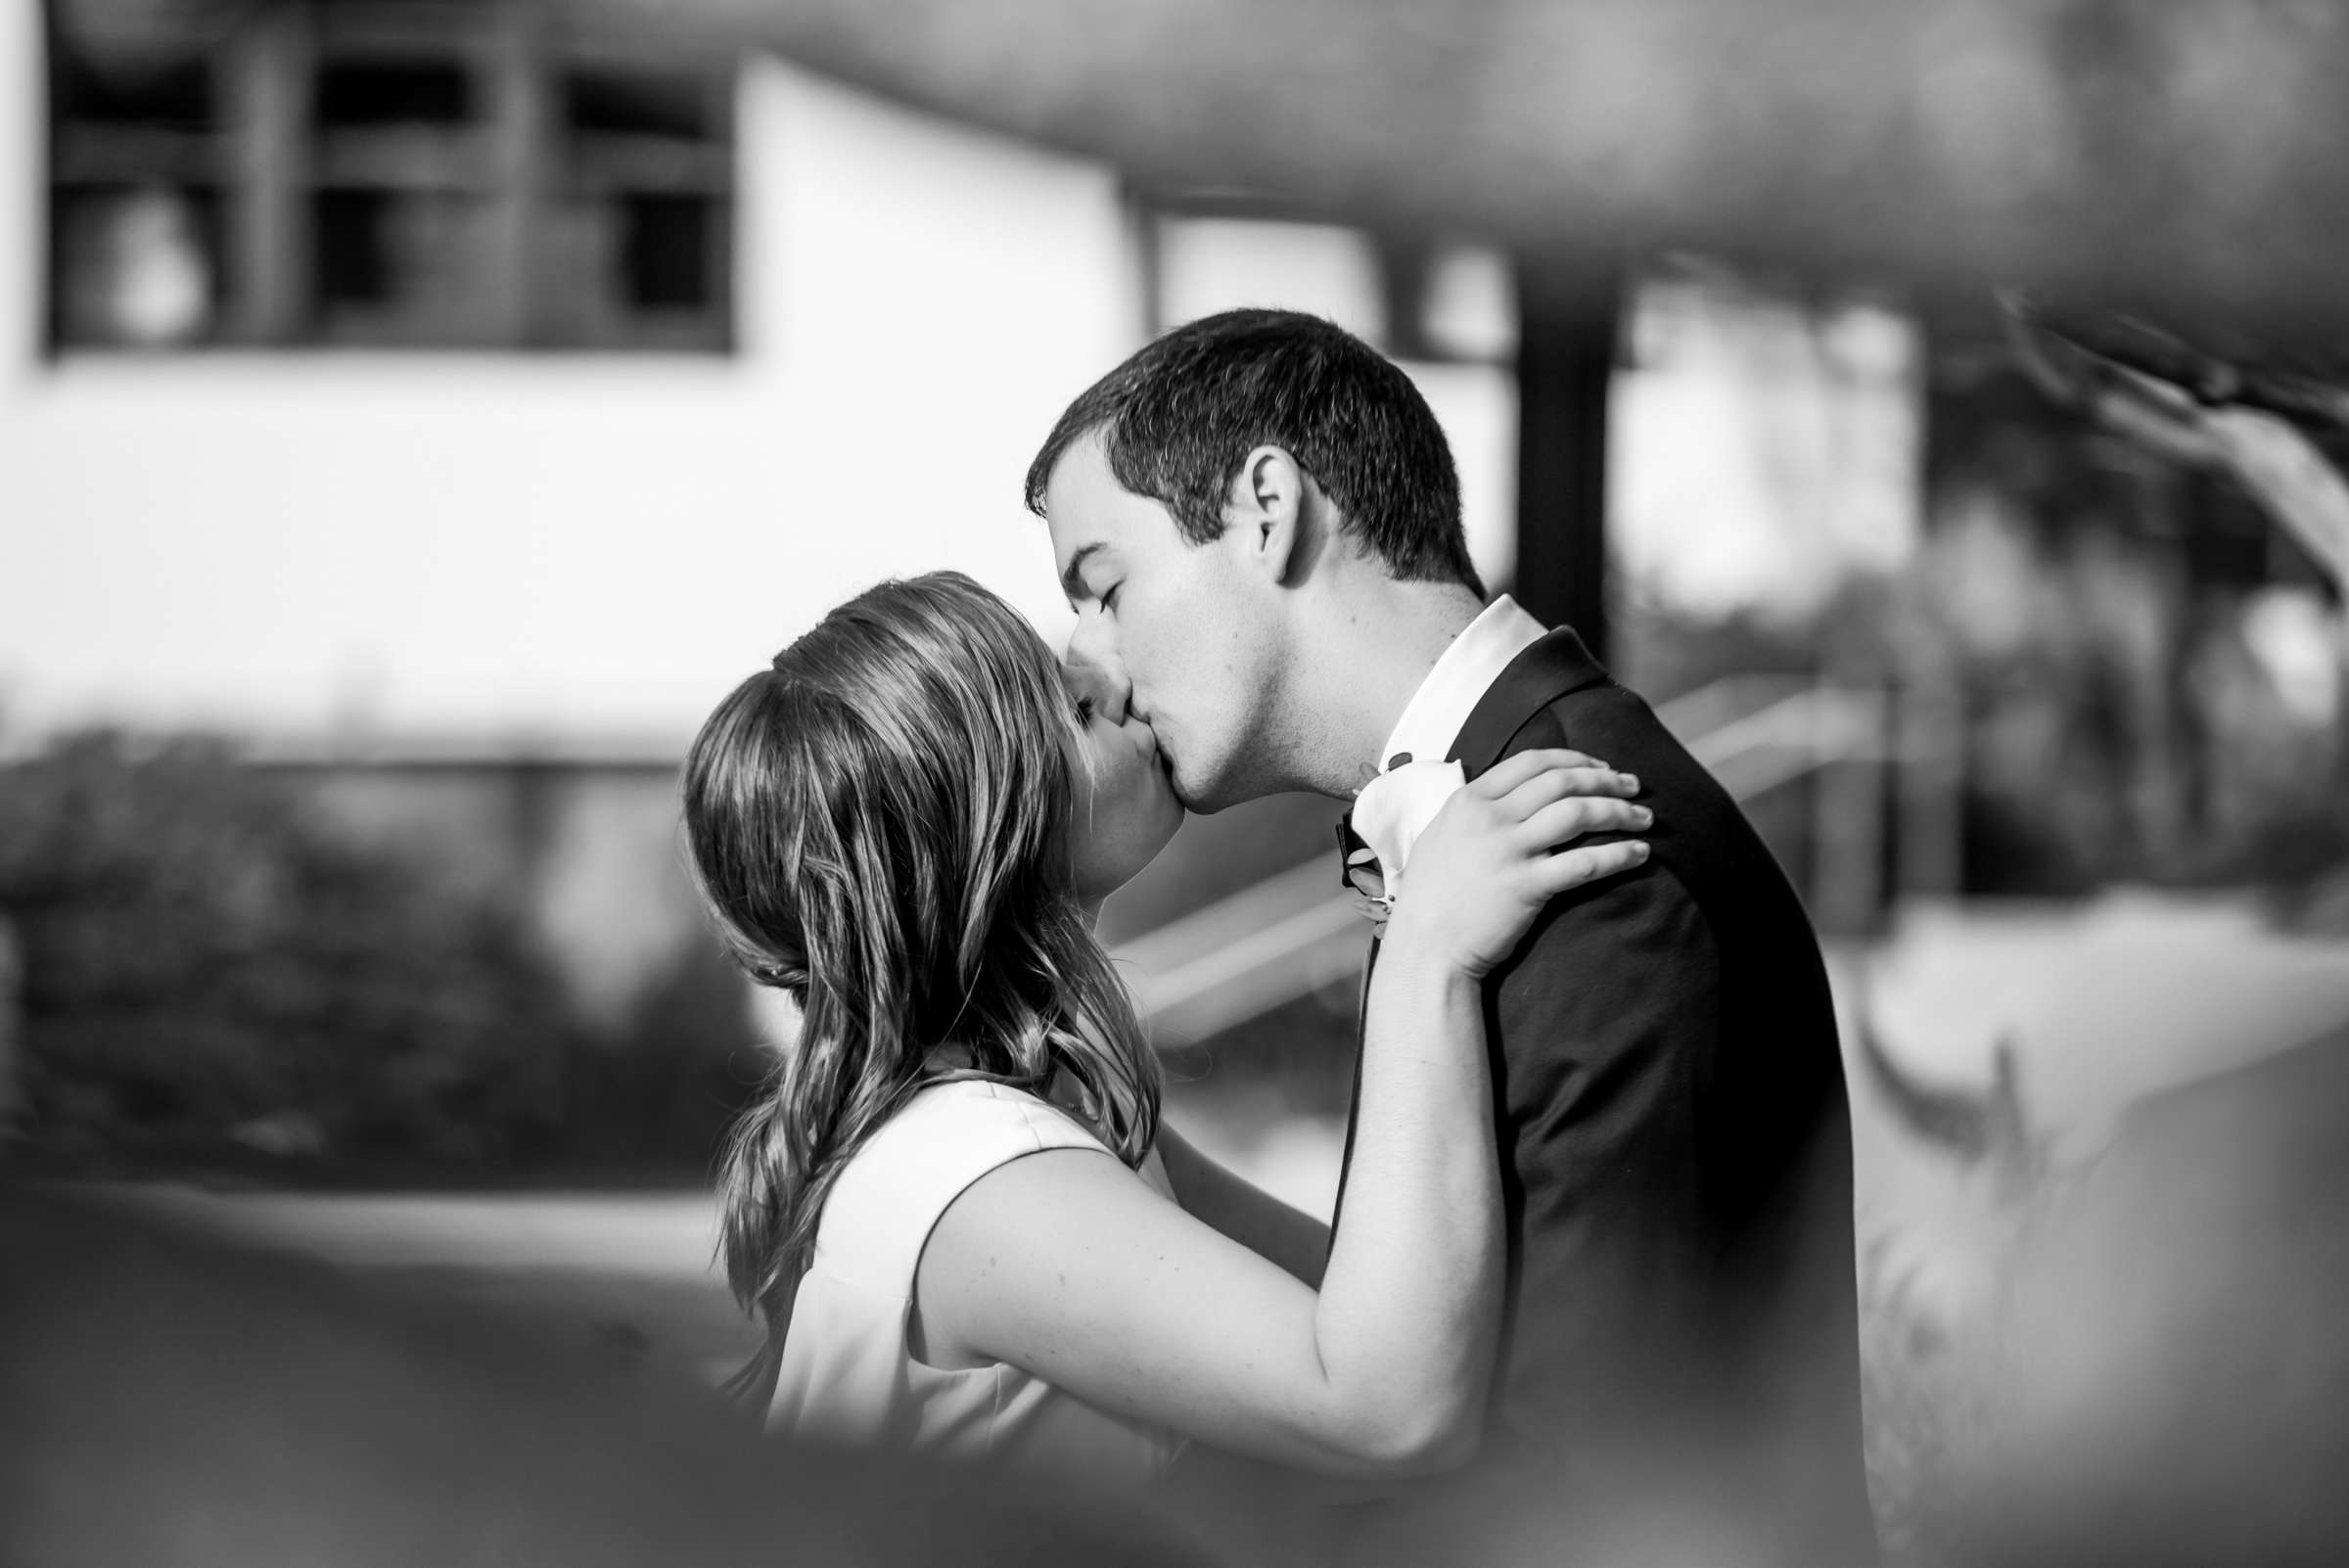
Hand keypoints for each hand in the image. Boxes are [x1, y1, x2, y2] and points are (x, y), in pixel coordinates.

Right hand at [1382, 749, 1650, 978]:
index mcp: (1469, 800)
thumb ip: (1474, 813)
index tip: (1600, 767)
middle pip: (1561, 782)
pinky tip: (1640, 854)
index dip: (1574, 758)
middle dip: (1605, 779)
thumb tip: (1507, 798)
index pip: (1532, 762)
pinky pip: (1584, 863)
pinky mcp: (1527, 887)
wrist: (1425, 949)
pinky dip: (1618, 855)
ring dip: (1619, 811)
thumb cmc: (1431, 898)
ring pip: (1577, 813)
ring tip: (1645, 818)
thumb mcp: (1441, 837)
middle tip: (1634, 785)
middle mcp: (1489, 818)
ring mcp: (1508, 851)